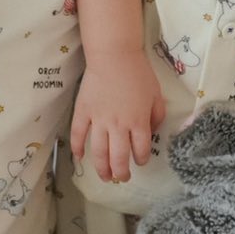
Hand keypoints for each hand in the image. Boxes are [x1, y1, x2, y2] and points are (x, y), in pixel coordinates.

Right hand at [70, 52, 165, 183]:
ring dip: (102, 168)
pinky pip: (78, 134)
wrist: (114, 55)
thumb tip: (151, 132)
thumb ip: (157, 116)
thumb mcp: (156, 94)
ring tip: (105, 177)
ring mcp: (98, 120)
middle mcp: (118, 126)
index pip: (140, 150)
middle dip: (121, 173)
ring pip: (99, 153)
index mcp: (138, 122)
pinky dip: (77, 148)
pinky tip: (79, 157)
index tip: (140, 161)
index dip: (141, 159)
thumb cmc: (138, 73)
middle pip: (119, 158)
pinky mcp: (83, 112)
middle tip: (122, 178)